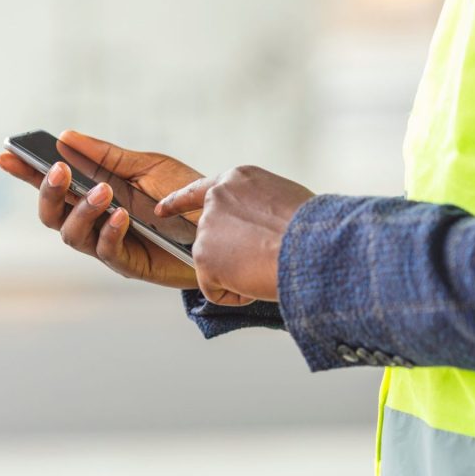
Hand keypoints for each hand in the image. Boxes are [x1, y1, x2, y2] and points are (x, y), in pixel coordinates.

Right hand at [0, 130, 203, 288]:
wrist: (221, 224)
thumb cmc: (184, 196)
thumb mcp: (148, 167)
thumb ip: (108, 156)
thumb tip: (64, 136)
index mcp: (94, 194)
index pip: (52, 184)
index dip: (26, 172)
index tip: (5, 154)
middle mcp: (95, 221)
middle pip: (51, 214)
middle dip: (48, 192)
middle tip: (58, 170)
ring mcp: (109, 244)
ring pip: (72, 235)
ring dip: (81, 211)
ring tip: (101, 192)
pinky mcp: (130, 263)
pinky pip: (106, 251)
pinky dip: (108, 231)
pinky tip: (119, 215)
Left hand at [154, 166, 313, 305]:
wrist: (311, 244)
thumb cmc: (313, 227)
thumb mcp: (284, 200)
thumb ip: (259, 208)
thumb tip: (258, 233)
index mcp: (238, 180)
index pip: (201, 190)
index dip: (178, 202)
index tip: (161, 210)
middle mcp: (216, 199)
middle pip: (210, 237)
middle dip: (228, 255)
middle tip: (259, 260)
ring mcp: (206, 229)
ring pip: (214, 266)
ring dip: (239, 275)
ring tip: (268, 266)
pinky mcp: (203, 258)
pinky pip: (215, 290)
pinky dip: (236, 295)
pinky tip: (258, 281)